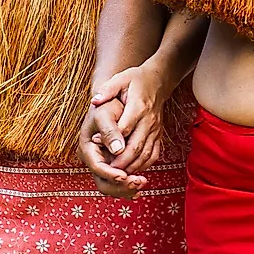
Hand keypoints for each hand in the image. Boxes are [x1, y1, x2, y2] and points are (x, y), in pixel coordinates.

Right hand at [77, 98, 145, 198]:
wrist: (111, 101)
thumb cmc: (107, 106)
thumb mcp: (105, 114)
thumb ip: (110, 132)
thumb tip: (118, 149)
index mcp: (87, 149)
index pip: (97, 168)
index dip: (111, 174)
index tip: (125, 176)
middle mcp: (94, 159)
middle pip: (103, 183)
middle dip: (120, 186)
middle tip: (138, 183)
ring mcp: (103, 163)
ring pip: (112, 185)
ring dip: (127, 187)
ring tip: (142, 183)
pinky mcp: (113, 164)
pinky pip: (119, 181)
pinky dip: (129, 184)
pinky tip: (140, 183)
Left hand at [91, 63, 169, 177]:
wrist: (158, 81)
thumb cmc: (136, 80)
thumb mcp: (120, 79)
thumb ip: (107, 89)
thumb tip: (95, 101)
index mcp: (138, 107)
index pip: (125, 128)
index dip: (112, 140)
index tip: (100, 150)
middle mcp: (148, 120)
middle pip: (136, 146)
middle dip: (121, 161)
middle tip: (107, 170)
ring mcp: (155, 129)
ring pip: (146, 154)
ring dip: (132, 166)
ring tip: (117, 174)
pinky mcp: (158, 135)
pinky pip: (154, 154)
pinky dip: (143, 165)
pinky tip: (132, 169)